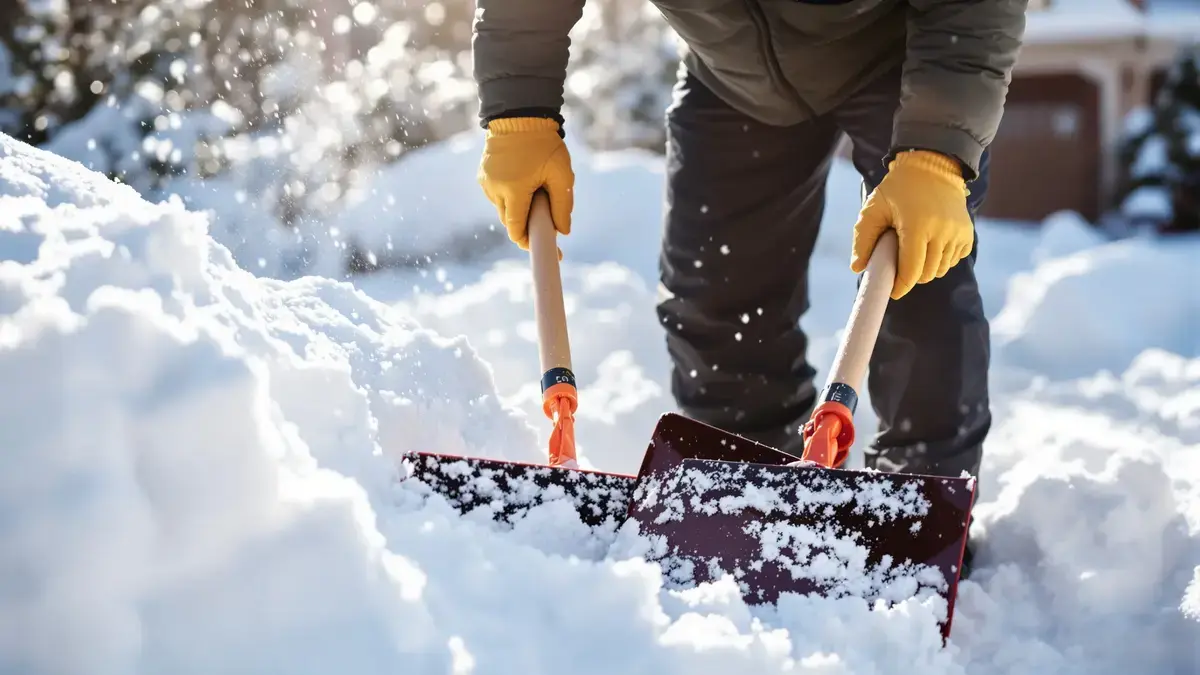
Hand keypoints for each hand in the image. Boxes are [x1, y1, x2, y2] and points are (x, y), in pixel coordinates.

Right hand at [477, 117, 573, 249]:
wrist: (519, 115)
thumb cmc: (543, 143)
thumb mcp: (561, 174)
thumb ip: (563, 205)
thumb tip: (564, 231)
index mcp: (514, 190)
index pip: (516, 230)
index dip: (529, 243)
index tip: (545, 249)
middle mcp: (495, 189)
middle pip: (511, 222)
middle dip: (527, 225)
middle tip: (548, 219)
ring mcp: (486, 183)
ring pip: (504, 209)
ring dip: (519, 209)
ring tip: (536, 191)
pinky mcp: (483, 176)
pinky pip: (498, 196)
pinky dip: (511, 197)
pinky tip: (523, 182)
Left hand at [850, 150, 973, 299]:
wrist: (934, 166)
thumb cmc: (899, 188)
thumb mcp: (874, 208)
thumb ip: (863, 239)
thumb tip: (858, 268)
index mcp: (917, 226)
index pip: (911, 271)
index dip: (900, 286)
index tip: (892, 291)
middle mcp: (942, 232)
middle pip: (926, 274)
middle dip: (911, 276)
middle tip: (900, 265)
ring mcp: (958, 234)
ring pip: (940, 270)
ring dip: (926, 269)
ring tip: (914, 251)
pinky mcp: (968, 234)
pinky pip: (953, 261)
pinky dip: (941, 260)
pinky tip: (930, 245)